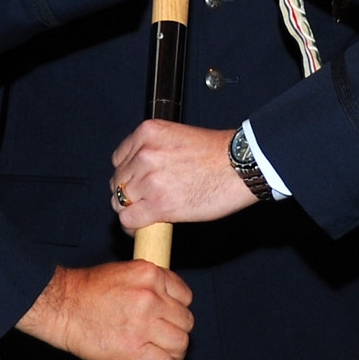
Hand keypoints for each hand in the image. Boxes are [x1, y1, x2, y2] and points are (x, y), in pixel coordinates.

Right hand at [16, 261, 193, 359]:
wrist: (62, 307)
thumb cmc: (86, 291)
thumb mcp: (124, 274)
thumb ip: (149, 286)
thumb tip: (168, 305)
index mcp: (150, 274)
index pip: (185, 296)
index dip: (179, 309)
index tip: (171, 318)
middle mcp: (151, 297)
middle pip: (186, 321)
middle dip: (178, 331)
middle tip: (166, 339)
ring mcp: (143, 323)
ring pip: (180, 343)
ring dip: (175, 352)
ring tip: (165, 355)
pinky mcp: (133, 349)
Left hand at [110, 120, 257, 229]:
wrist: (240, 166)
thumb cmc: (219, 154)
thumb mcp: (178, 138)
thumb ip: (155, 151)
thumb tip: (140, 173)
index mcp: (147, 132)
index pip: (119, 159)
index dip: (128, 174)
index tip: (136, 183)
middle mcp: (144, 153)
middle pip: (118, 181)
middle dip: (130, 192)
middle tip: (146, 200)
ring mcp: (149, 179)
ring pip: (120, 202)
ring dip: (133, 209)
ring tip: (148, 214)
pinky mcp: (158, 203)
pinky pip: (129, 219)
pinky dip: (133, 227)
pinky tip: (145, 226)